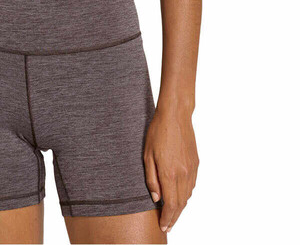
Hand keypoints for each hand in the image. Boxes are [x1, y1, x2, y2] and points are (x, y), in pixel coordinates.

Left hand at [143, 105, 198, 233]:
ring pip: (188, 196)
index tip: (163, 227)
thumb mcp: (147, 155)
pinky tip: (180, 195)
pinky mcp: (196, 163)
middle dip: (174, 218)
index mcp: (169, 173)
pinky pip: (192, 185)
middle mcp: (183, 174)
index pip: (170, 205)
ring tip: (172, 213)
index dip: (167, 219)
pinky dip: (186, 194)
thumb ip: (151, 179)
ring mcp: (191, 169)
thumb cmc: (158, 132)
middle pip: (181, 204)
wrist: (176, 115)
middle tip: (168, 226)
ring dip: (181, 207)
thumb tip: (156, 198)